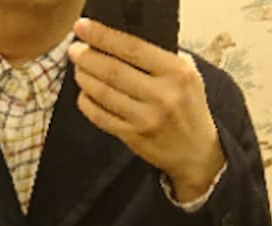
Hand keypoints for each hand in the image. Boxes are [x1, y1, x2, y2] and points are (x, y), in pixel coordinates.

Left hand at [68, 17, 226, 201]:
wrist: (197, 152)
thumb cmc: (189, 108)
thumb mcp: (187, 74)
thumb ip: (160, 58)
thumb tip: (120, 43)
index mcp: (175, 71)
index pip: (132, 48)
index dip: (102, 36)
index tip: (82, 28)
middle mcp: (161, 95)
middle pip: (113, 71)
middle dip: (87, 58)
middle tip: (74, 50)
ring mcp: (146, 118)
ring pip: (105, 94)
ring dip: (85, 79)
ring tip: (78, 69)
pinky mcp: (134, 137)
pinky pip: (102, 118)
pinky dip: (88, 104)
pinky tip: (84, 94)